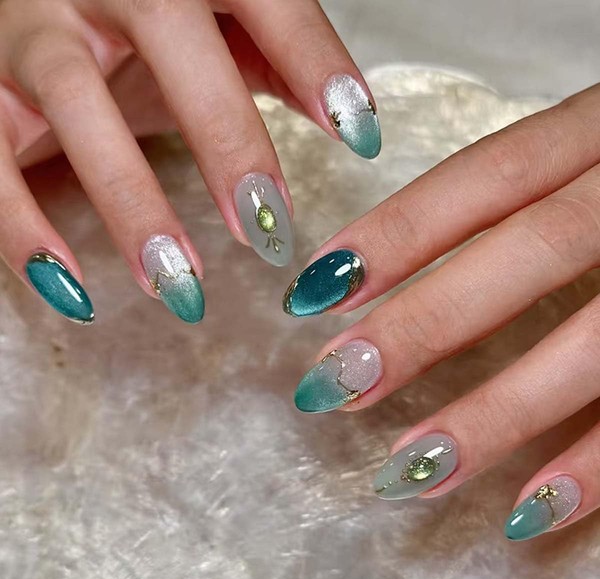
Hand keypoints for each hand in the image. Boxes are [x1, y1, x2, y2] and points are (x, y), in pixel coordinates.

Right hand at [0, 0, 380, 323]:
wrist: (20, 5)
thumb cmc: (132, 26)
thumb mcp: (204, 27)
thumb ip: (272, 53)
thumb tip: (346, 112)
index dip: (314, 60)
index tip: (360, 135)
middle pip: (171, 35)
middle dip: (226, 137)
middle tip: (267, 228)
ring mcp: (26, 30)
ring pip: (74, 101)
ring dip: (132, 204)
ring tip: (183, 286)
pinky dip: (23, 229)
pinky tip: (71, 289)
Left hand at [282, 84, 599, 540]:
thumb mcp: (587, 158)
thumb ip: (519, 200)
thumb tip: (393, 271)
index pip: (484, 176)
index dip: (396, 233)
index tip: (315, 291)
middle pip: (528, 252)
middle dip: (427, 323)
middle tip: (337, 382)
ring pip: (595, 341)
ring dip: (497, 412)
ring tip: (410, 467)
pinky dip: (599, 464)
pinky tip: (527, 509)